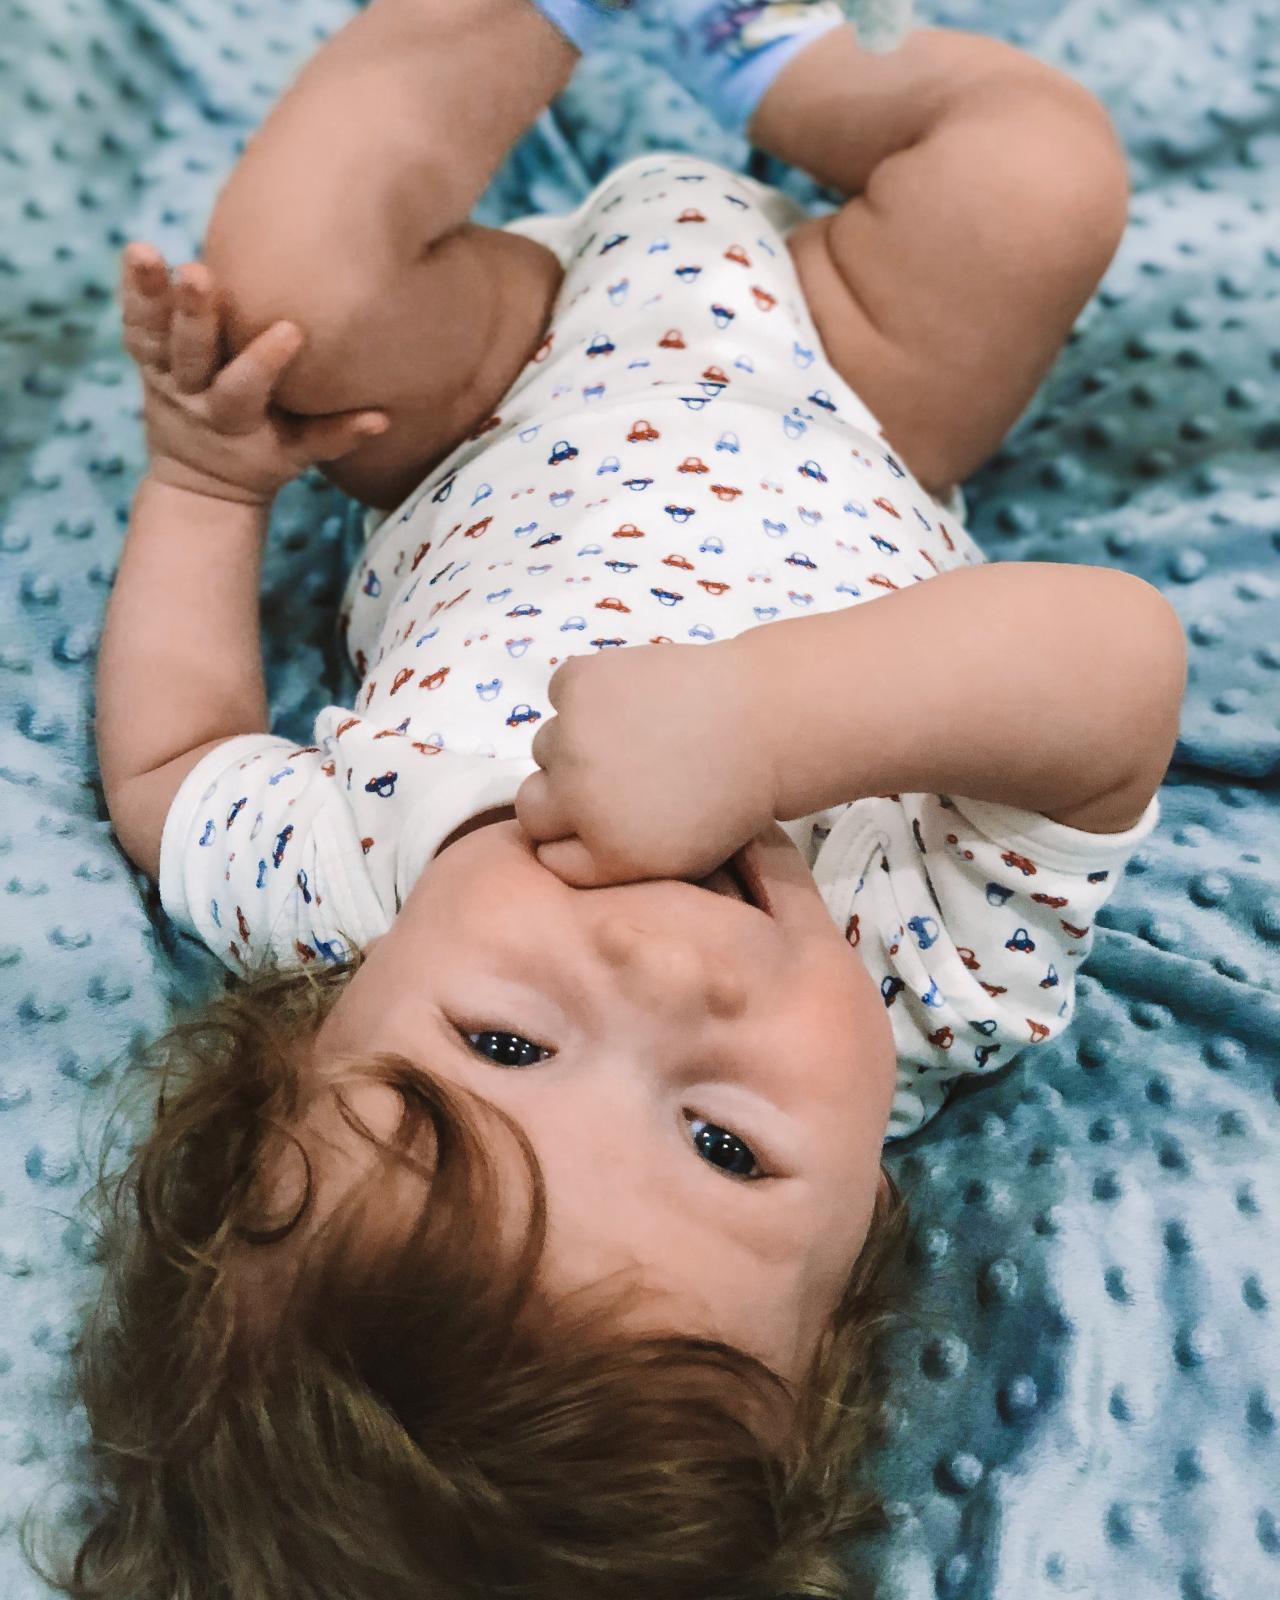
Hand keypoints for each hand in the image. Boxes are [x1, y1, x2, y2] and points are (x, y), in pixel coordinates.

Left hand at [119, 242, 388, 505]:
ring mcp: (164, 377)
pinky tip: (136, 250)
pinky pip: (136, 324)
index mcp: (233, 420)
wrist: (200, 479)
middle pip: (190, 357)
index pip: (246, 388)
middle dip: (195, 316)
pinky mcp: (147, 361)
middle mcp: (193, 396)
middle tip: (199, 275)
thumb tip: (383, 419)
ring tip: (144, 250)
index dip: (264, 361)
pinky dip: (135, 289)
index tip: (289, 330)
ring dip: (151, 292)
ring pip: (154, 336)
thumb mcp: (299, 455)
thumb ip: (336, 435)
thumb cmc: (263, 458)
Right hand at [513, 639, 777, 887]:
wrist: (767, 720)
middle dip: (562, 798)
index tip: (605, 819)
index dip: (575, 838)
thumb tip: (556, 849)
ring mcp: (573, 735)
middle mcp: (578, 798)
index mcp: (606, 853)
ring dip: (575, 744)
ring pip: (544, 746)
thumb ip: (612, 862)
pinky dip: (586, 694)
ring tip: (632, 735)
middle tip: (609, 778)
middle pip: (532, 805)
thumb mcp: (677, 859)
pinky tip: (630, 699)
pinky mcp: (578, 681)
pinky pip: (561, 692)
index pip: (547, 855)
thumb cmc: (730, 794)